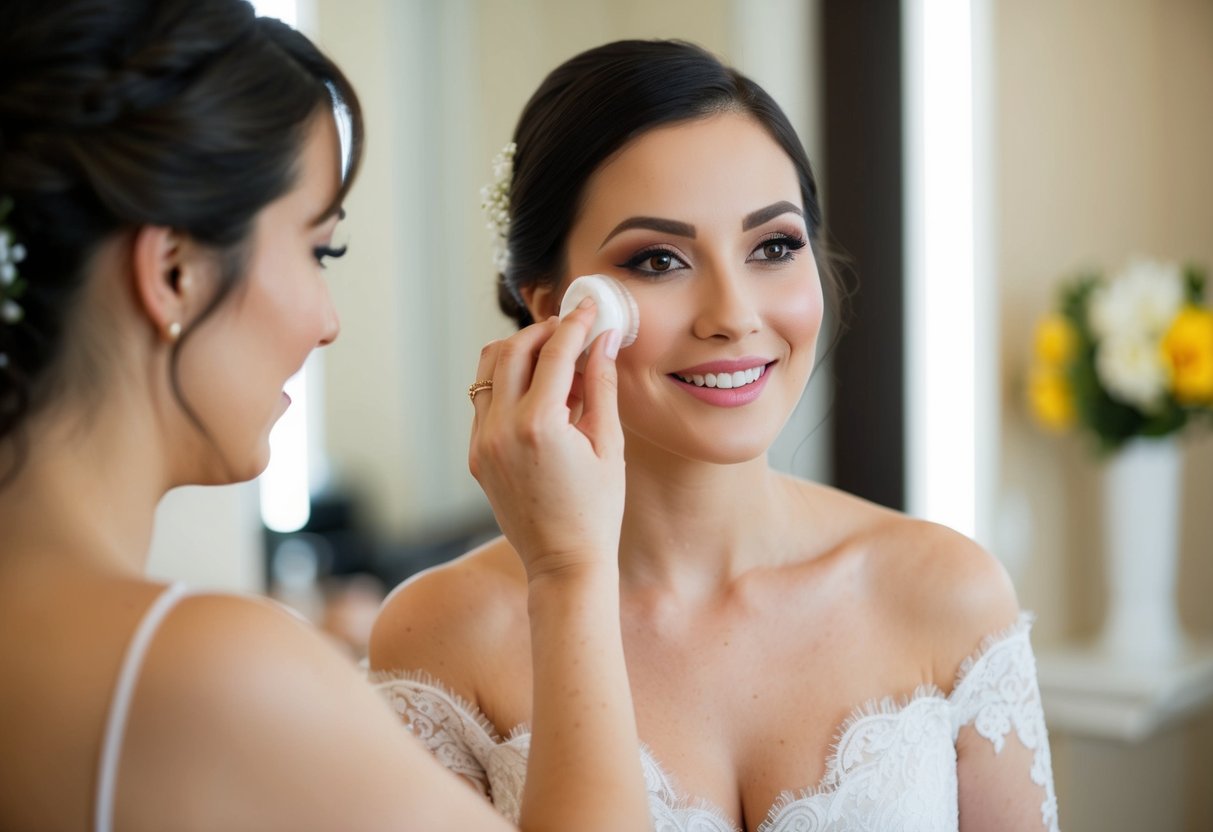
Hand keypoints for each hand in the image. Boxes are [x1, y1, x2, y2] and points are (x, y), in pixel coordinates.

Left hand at [468, 300, 623, 583]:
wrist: (564, 563)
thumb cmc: (597, 510)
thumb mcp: (608, 445)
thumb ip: (601, 386)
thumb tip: (603, 340)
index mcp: (538, 426)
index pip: (554, 353)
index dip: (575, 324)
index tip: (588, 307)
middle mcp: (501, 429)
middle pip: (512, 350)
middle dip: (543, 331)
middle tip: (571, 327)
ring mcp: (482, 442)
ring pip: (488, 370)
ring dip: (519, 351)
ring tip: (553, 355)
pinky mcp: (476, 454)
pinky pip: (484, 400)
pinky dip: (507, 382)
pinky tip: (539, 390)